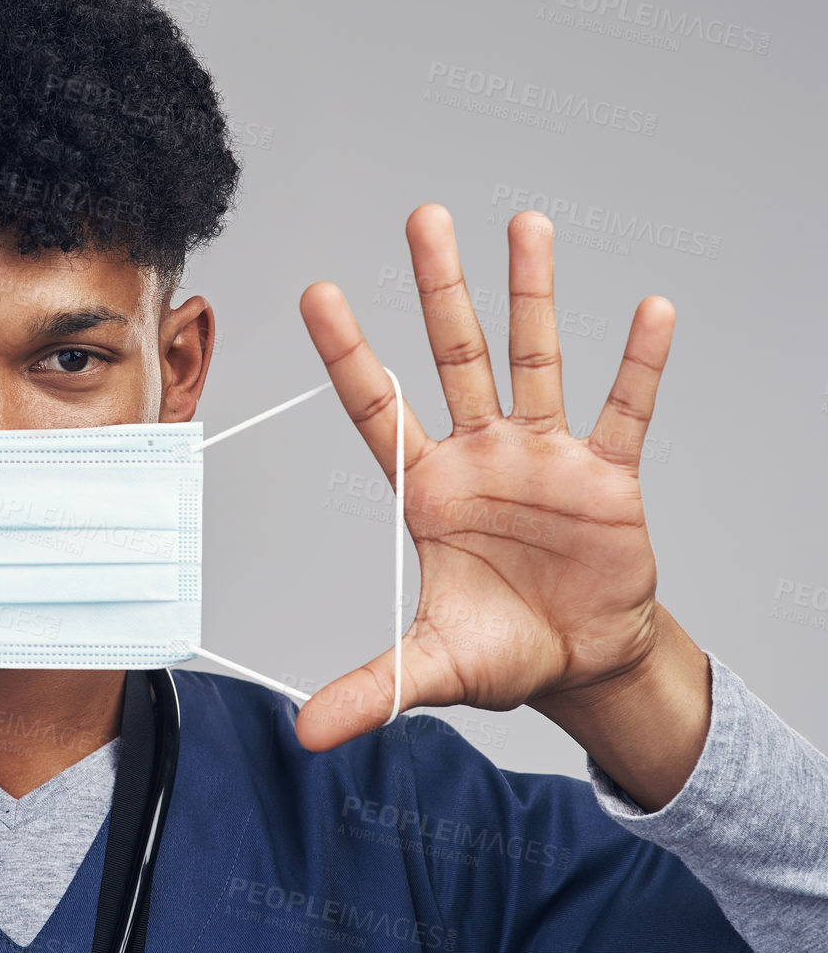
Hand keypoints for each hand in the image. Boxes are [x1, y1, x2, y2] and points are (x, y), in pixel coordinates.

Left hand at [294, 203, 686, 752]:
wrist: (581, 661)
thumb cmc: (501, 649)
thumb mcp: (430, 668)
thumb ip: (371, 688)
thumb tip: (303, 734)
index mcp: (427, 488)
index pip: (378, 406)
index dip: (349, 353)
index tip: (318, 292)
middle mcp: (481, 454)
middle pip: (455, 356)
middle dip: (441, 289)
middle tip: (424, 218)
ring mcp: (544, 455)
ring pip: (535, 359)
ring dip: (531, 295)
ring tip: (527, 223)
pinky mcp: (607, 474)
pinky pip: (623, 410)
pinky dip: (637, 363)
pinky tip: (649, 309)